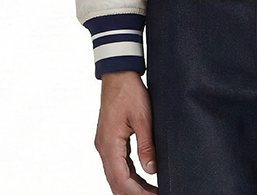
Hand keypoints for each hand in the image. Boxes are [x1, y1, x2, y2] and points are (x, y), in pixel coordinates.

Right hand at [95, 70, 157, 192]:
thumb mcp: (142, 117)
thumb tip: (152, 170)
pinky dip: (130, 176)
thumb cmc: (129, 90)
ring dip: (133, 187)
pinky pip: (118, 166)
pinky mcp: (110, 141)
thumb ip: (146, 145)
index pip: (122, 180)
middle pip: (117, 182)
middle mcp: (104, 148)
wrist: (118, 73)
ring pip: (117, 176)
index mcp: (110, 144)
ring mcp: (105, 145)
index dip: (138, 193)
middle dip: (136, 194)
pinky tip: (143, 180)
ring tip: (153, 192)